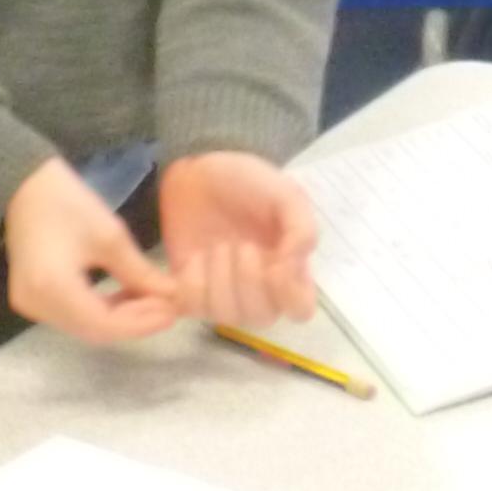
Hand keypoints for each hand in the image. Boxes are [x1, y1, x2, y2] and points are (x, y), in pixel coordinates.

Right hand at [3, 159, 182, 342]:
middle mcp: (36, 304)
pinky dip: (102, 311)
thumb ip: (140, 272)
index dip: (140, 324)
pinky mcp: (33, 299)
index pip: (103, 324)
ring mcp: (31, 304)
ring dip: (120, 319)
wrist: (24, 187)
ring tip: (153, 301)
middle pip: (94, 329)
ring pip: (85, 326)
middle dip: (134, 323)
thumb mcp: (110, 236)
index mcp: (52, 287)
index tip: (172, 313)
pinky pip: (73, 316)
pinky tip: (127, 298)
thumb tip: (173, 296)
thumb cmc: (67, 204)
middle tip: (167, 307)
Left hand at [156, 151, 319, 329]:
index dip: (288, 295)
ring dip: (219, 279)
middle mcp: (260, 289)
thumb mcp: (286, 194)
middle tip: (238, 244)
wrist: (197, 173)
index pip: (300, 310)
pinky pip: (190, 308)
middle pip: (261, 317)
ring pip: (226, 316)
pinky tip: (193, 261)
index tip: (275, 266)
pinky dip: (190, 284)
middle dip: (247, 281)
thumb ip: (301, 229)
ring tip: (215, 247)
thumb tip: (293, 266)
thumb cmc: (248, 183)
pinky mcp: (190, 291)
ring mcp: (223, 293)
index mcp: (290, 269)